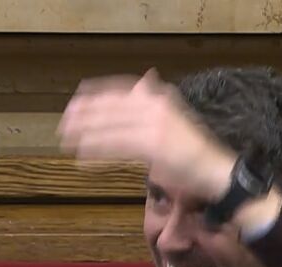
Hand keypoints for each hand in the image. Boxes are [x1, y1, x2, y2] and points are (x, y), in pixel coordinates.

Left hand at [58, 69, 234, 203]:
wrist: (216, 171)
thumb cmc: (196, 153)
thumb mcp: (176, 120)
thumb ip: (155, 105)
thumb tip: (144, 81)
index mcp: (162, 99)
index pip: (123, 89)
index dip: (97, 93)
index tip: (78, 98)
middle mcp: (157, 106)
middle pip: (111, 106)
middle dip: (85, 114)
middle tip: (64, 122)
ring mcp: (154, 124)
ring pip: (110, 126)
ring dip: (85, 133)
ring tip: (68, 140)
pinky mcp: (151, 144)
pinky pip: (116, 145)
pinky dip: (97, 151)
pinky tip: (83, 155)